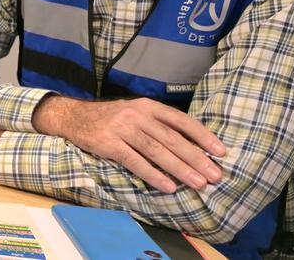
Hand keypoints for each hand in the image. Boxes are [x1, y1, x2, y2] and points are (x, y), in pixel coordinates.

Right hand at [32, 95, 226, 192]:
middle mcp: (137, 115)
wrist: (73, 116)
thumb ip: (158, 125)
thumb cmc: (110, 118)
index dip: (202, 136)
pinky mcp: (108, 143)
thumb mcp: (135, 113)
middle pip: (172, 139)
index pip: (181, 120)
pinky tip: (168, 186)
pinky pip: (134, 161)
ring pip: (156, 151)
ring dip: (180, 169)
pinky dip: (152, 174)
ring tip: (198, 183)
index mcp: (148, 106)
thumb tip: (191, 147)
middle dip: (196, 158)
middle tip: (214, 175)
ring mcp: (122, 128)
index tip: (221, 152)